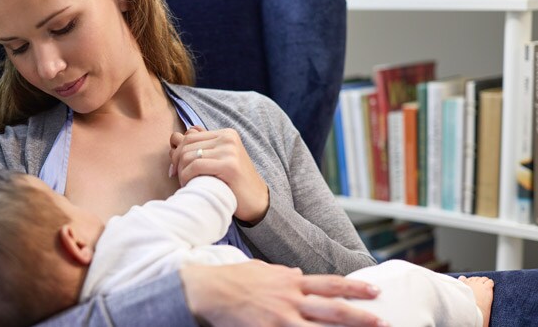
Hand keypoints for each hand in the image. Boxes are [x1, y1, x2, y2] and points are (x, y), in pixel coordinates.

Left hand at [169, 127, 268, 223]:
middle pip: (186, 144)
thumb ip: (201, 147)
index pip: (190, 135)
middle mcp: (228, 138)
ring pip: (188, 155)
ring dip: (181, 171)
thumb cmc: (232, 182)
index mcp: (226, 134)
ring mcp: (230, 151)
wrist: (256, 200)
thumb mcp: (217, 159)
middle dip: (177, 162)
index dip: (177, 151)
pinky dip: (186, 177)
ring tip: (185, 182)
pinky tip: (190, 185)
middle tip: (177, 177)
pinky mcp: (229, 165)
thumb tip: (175, 137)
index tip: (175, 168)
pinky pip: (195, 166)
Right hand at [179, 261, 385, 326]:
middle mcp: (291, 298)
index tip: (374, 290)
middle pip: (333, 308)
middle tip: (384, 321)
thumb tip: (300, 274)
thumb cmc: (233, 279)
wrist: (208, 290)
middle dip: (361, 316)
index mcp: (291, 281)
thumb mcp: (263, 270)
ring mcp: (281, 317)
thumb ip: (284, 274)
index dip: (354, 287)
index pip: (330, 283)